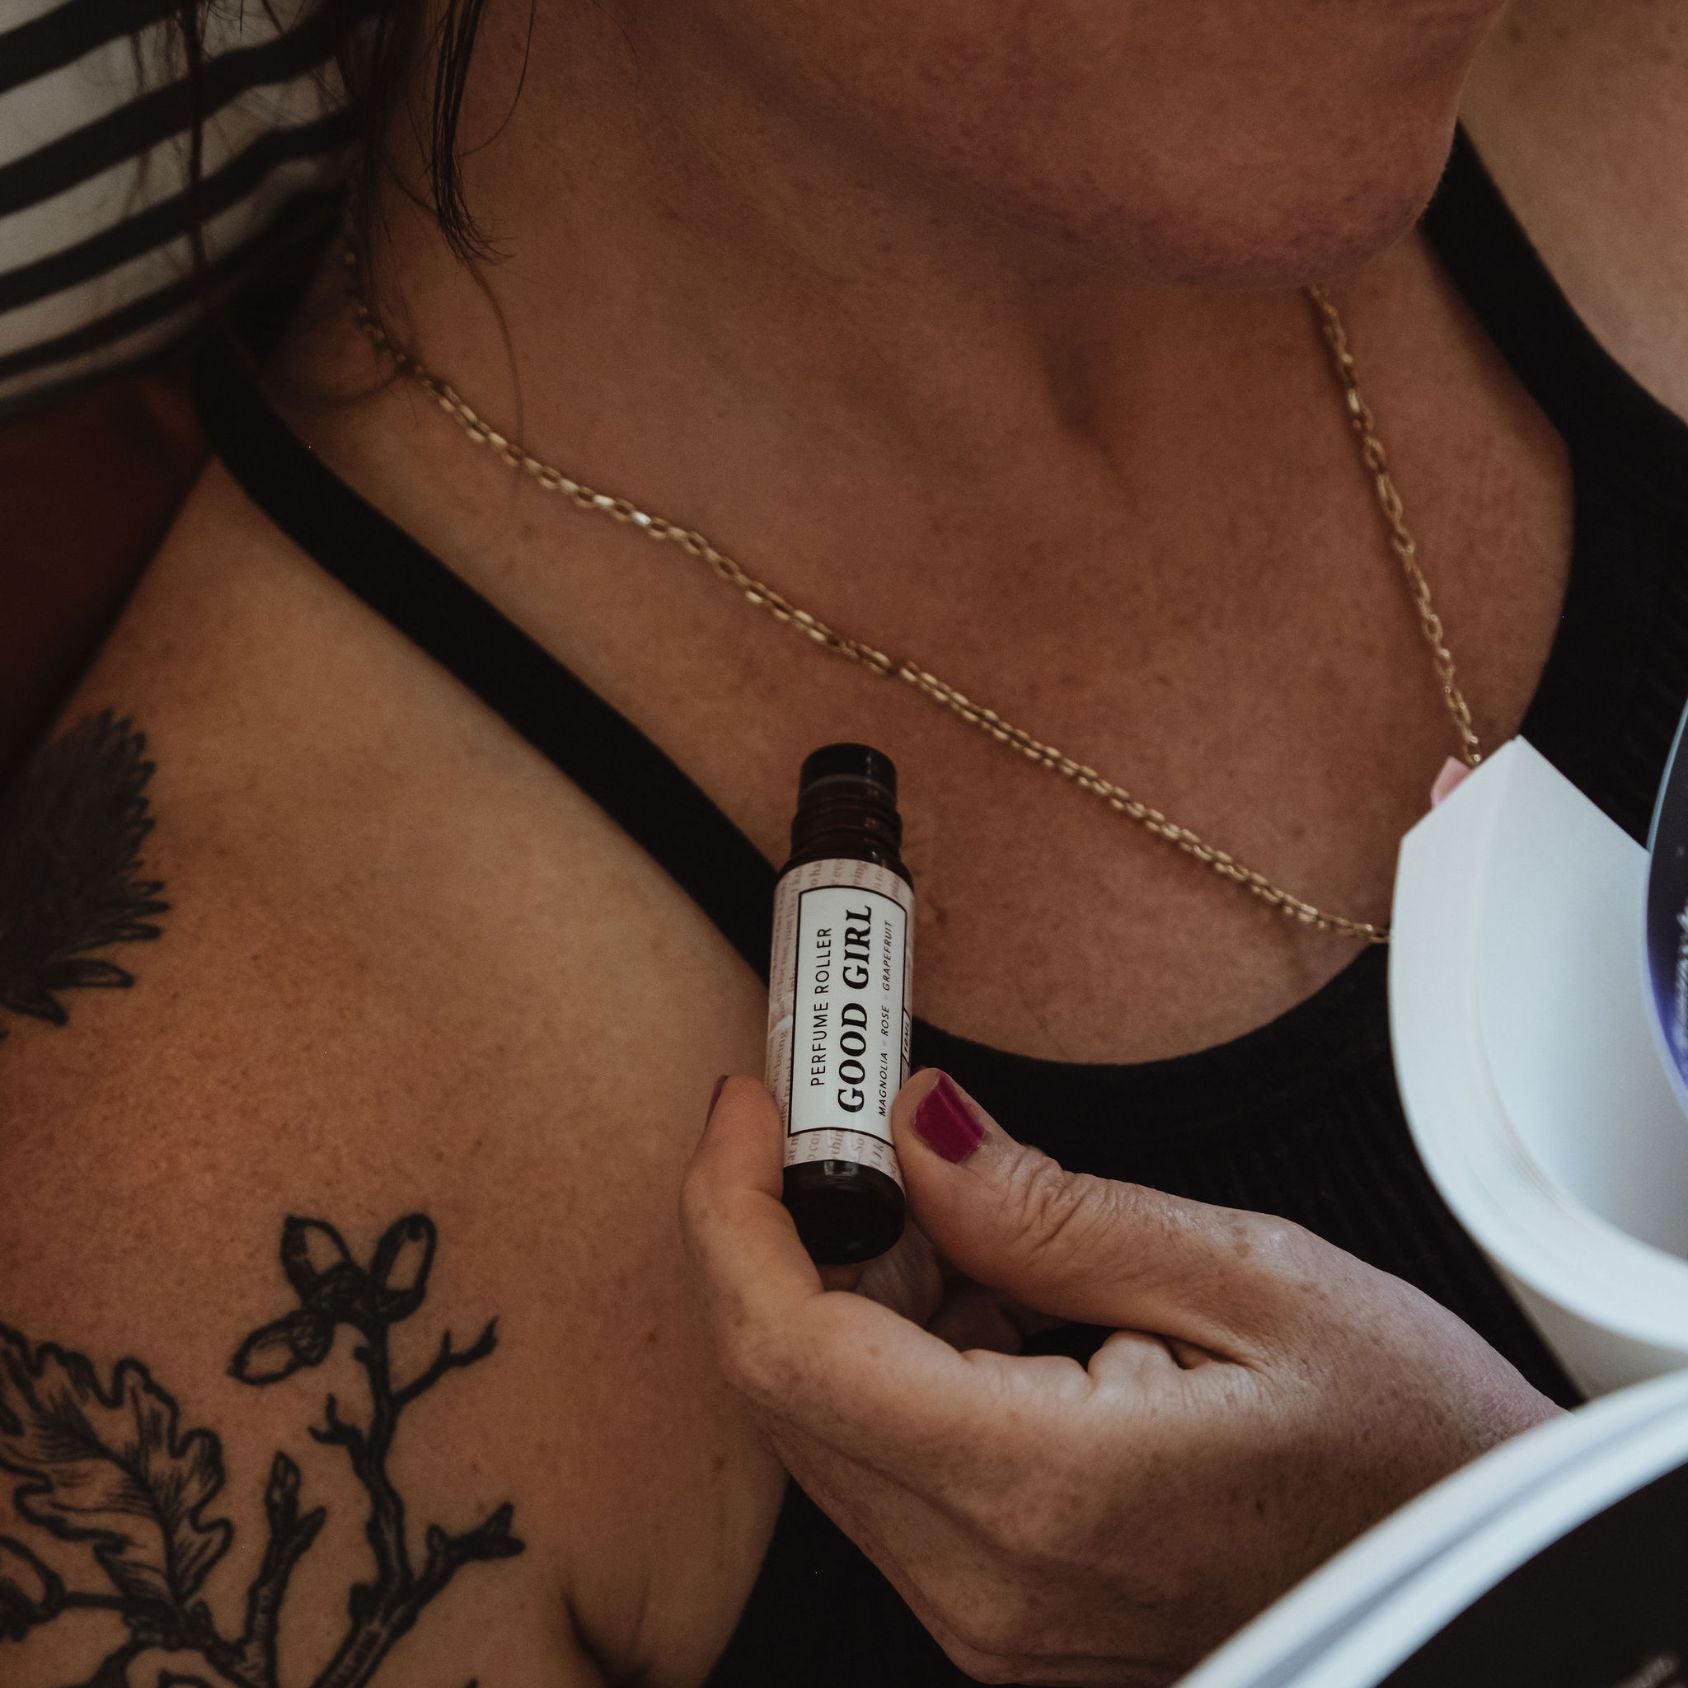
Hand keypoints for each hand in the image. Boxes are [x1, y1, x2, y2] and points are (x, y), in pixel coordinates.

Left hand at [680, 1070, 1560, 1686]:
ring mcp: (990, 1614)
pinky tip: (984, 1283)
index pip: (789, 1346)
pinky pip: (890, 1461)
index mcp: (1040, 1489)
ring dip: (851, 1286)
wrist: (1490, 1587)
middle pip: (784, 1384)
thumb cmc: (1412, 1441)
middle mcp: (984, 1582)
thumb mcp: (1248, 1277)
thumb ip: (1048, 1208)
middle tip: (844, 1112)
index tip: (751, 1101)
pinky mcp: (1005, 1610)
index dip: (735, 1207)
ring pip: (827, 1422)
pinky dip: (901, 1352)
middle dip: (786, 1228)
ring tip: (948, 1197)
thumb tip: (910, 1123)